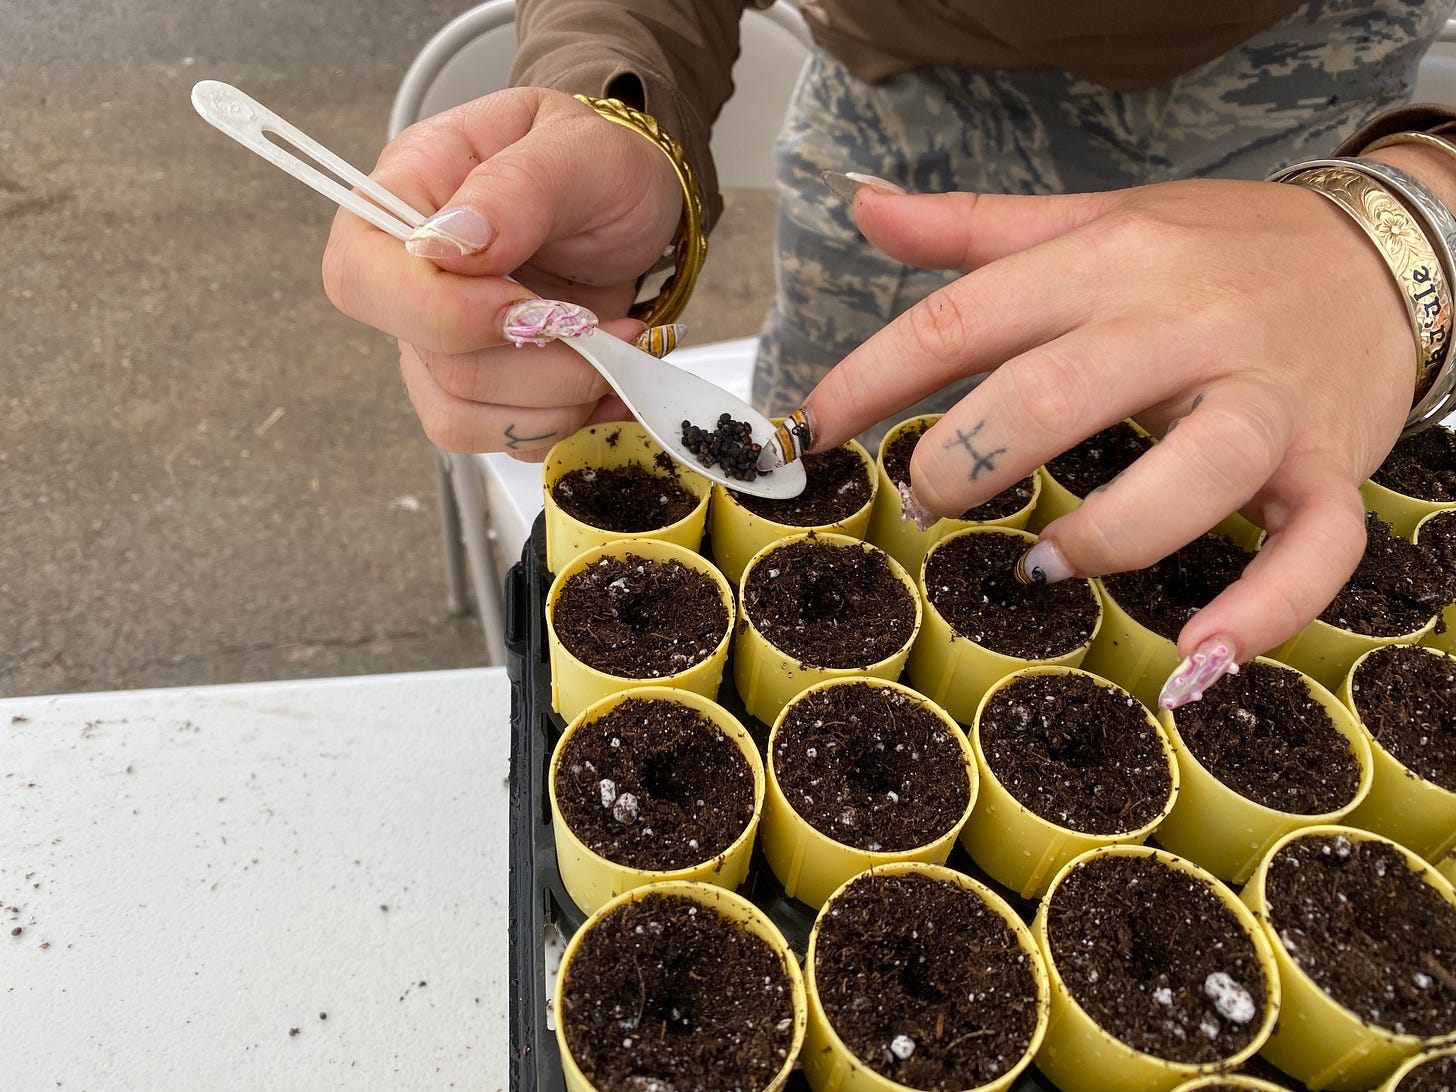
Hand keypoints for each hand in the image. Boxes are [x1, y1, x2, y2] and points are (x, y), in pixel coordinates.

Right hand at [321, 87, 681, 458]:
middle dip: (539, 364)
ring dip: (557, 401)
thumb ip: (515, 188)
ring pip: (462, 417)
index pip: (362, 279)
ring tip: (614, 349)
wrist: (637, 202)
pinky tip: (608, 381)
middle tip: (606, 327)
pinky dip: (568, 422)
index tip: (531, 307)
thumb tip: (449, 244)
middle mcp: (408, 277)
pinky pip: (502, 438)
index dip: (443, 314)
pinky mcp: (483, 385)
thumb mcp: (576, 150)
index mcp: (405, 196)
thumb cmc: (599, 163)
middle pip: (433, 363)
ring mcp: (441, 339)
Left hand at [802, 171, 1416, 675]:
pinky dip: (1260, 613)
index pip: (962, 318)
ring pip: (1190, 475)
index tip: (815, 431)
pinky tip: (1196, 658)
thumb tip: (863, 202)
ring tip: (1047, 563)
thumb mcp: (1096, 217)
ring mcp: (1265, 403)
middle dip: (967, 462)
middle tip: (927, 501)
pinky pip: (1312, 553)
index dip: (869, 380)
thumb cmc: (1217, 247)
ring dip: (1102, 536)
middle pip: (1056, 395)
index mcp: (1109, 263)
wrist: (1385, 251)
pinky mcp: (1331, 469)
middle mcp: (1184, 327)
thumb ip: (973, 226)